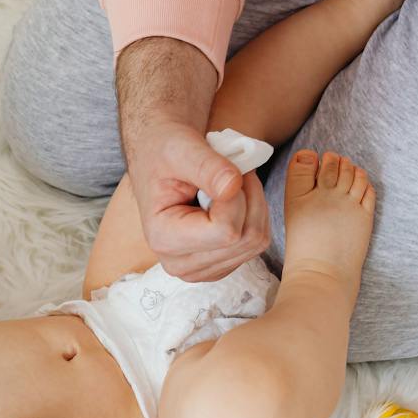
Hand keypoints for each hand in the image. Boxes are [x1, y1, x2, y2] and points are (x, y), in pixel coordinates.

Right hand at [126, 121, 270, 281]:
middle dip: (248, 196)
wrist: (160, 159)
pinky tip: (233, 200)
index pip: (225, 231)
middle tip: (232, 169)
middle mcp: (180, 263)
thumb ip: (207, 166)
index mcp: (163, 238)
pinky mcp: (219, 265)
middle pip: (244, 239)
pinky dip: (255, 214)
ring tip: (230, 182)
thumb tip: (233, 186)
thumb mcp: (181, 149)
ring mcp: (202, 269)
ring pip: (256, 241)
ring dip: (254, 203)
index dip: (237, 194)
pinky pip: (257, 243)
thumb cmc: (166, 153)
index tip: (225, 167)